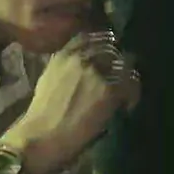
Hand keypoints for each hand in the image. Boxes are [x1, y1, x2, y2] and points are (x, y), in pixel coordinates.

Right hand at [3, 31, 139, 173]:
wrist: (42, 137)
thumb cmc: (41, 115)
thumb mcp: (49, 79)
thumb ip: (66, 67)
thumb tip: (82, 66)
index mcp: (63, 54)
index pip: (91, 35)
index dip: (103, 44)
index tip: (109, 56)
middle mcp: (81, 57)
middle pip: (111, 48)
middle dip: (117, 61)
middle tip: (120, 77)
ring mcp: (97, 72)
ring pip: (125, 64)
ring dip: (127, 78)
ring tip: (125, 92)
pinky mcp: (110, 90)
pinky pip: (131, 84)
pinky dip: (132, 95)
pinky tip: (126, 106)